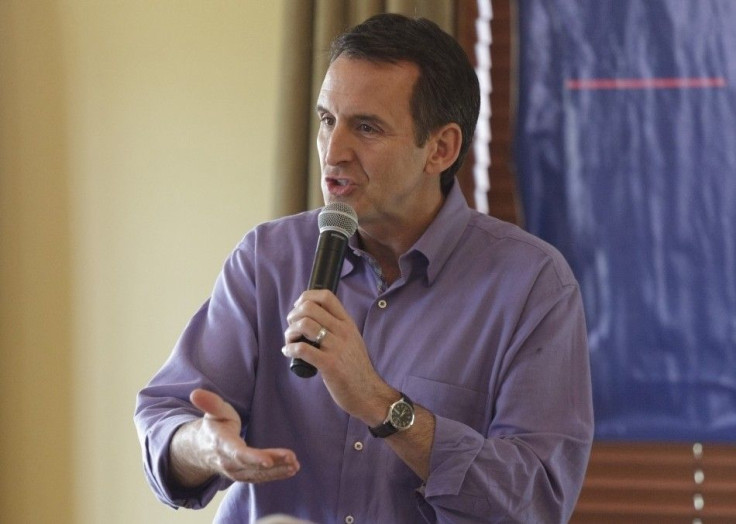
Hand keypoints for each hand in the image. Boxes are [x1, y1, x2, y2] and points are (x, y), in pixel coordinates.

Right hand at [169, 389, 299, 487]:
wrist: (202, 449)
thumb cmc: (214, 426)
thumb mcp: (212, 412)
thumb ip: (209, 403)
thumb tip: (195, 393)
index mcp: (221, 445)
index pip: (238, 453)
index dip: (253, 458)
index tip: (268, 460)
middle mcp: (228, 462)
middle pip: (252, 465)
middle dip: (273, 463)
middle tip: (292, 458)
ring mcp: (236, 471)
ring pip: (258, 473)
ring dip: (278, 470)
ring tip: (295, 464)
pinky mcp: (244, 475)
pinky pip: (260, 477)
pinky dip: (277, 475)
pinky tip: (291, 469)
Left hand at [282, 290, 394, 425]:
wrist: (369, 393)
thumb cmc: (356, 368)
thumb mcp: (352, 340)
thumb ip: (337, 328)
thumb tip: (312, 318)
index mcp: (347, 323)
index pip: (326, 296)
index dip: (306, 297)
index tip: (298, 309)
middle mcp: (343, 331)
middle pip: (309, 308)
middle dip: (293, 316)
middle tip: (291, 328)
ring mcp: (336, 347)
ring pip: (304, 325)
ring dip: (290, 332)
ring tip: (290, 341)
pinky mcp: (329, 364)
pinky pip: (302, 349)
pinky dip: (290, 349)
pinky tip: (288, 352)